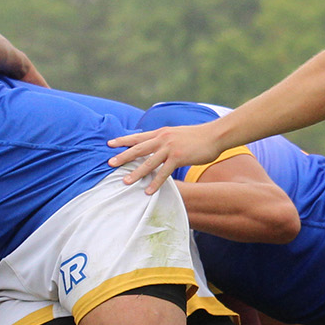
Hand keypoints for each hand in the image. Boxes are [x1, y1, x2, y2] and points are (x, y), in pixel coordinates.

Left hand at [106, 121, 225, 193]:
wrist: (215, 135)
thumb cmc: (197, 137)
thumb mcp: (177, 134)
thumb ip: (165, 139)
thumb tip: (157, 145)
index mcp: (161, 132)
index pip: (138, 137)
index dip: (123, 140)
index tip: (110, 144)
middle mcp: (163, 138)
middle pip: (138, 148)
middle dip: (123, 156)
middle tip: (110, 163)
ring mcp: (170, 148)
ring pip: (148, 162)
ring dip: (136, 173)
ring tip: (125, 181)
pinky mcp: (178, 157)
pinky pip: (164, 172)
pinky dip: (155, 182)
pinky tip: (148, 191)